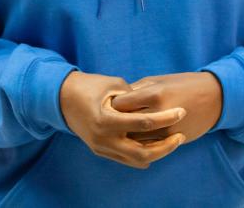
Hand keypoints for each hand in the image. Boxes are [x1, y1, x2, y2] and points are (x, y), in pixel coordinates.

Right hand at [59, 71, 185, 168]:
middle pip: (144, 152)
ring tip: (171, 139)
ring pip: (137, 160)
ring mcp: (102, 148)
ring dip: (157, 152)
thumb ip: (135, 95)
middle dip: (166, 146)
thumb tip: (157, 104)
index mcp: (106, 120)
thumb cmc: (89, 85)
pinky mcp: (101, 151)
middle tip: (180, 135)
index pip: (144, 123)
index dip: (166, 117)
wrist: (61, 98)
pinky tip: (154, 142)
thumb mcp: (113, 84)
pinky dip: (143, 153)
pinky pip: (128, 159)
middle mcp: (104, 139)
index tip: (182, 111)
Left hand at [111, 72, 222, 144]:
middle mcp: (160, 114)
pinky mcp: (174, 140)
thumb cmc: (181, 84)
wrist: (214, 97)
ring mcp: (168, 130)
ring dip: (126, 135)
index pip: (120, 104)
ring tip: (120, 127)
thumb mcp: (157, 80)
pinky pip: (150, 146)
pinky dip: (140, 142)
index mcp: (154, 94)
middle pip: (126, 124)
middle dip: (115, 122)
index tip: (107, 103)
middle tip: (110, 118)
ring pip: (136, 139)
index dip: (111, 104)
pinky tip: (135, 135)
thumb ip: (135, 91)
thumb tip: (113, 100)